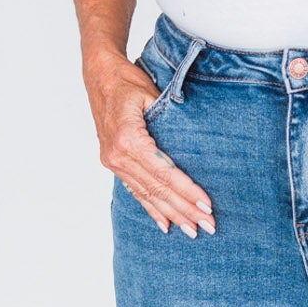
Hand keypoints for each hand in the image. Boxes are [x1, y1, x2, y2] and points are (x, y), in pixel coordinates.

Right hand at [88, 54, 215, 236]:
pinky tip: (164, 224)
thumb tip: (196, 145)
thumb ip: (170, 121)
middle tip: (208, 226)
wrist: (99, 75)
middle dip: (185, 209)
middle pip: (157, 189)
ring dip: (171, 214)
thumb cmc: (127, 81)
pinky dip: (151, 208)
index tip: (207, 205)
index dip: (187, 191)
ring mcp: (113, 162)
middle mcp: (118, 156)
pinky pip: (135, 190)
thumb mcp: (151, 95)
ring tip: (192, 230)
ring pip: (147, 194)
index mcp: (128, 139)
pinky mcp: (113, 163)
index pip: (164, 173)